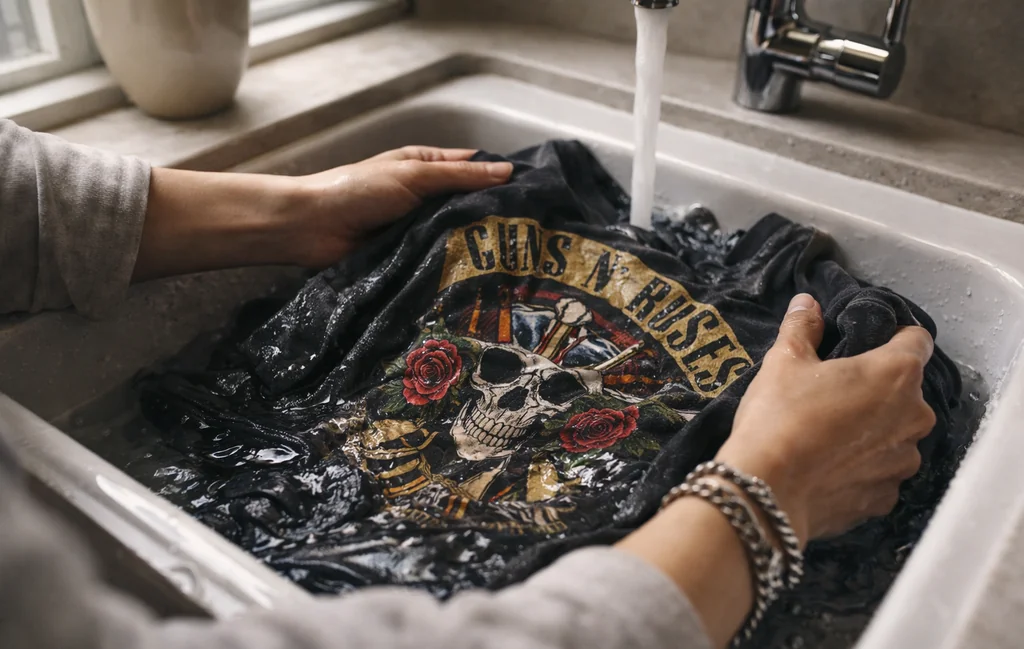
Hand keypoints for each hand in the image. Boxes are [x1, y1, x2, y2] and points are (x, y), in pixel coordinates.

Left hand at [134, 147, 511, 280]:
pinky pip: (438, 260)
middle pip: (469, 206)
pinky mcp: (409, 258)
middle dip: (495, 218)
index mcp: (427, 167)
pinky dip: (455, 265)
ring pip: (457, 236)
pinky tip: (483, 278)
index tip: (538, 196)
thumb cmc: (358, 190)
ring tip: (518, 261)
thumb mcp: (413, 174)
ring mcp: (418, 230)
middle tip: (536, 237)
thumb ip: (460, 177)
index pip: (475, 170)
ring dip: (477, 246)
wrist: (311, 228)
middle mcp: (426, 198)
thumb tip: (508, 171)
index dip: (503, 179)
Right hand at [715, 293, 936, 545]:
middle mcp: (914, 417)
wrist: (767, 493)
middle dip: (876, 390)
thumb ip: (802, 328)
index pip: (917, 340)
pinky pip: (880, 472)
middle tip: (833, 392)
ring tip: (829, 435)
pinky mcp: (886, 498)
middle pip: (906, 392)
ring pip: (895, 435)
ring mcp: (903, 462)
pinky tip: (828, 466)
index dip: (893, 337)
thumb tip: (807, 304)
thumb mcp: (783, 362)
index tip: (865, 344)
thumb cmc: (779, 418)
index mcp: (895, 374)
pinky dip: (861, 467)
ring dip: (872, 431)